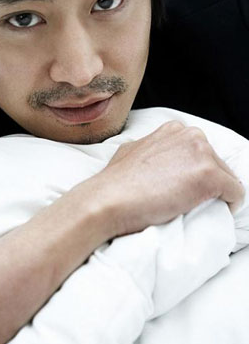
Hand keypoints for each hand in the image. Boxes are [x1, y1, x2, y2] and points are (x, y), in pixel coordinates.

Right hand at [86, 121, 244, 238]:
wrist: (108, 199)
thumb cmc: (114, 182)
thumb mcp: (131, 151)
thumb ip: (150, 150)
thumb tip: (153, 159)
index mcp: (174, 129)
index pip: (200, 152)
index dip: (194, 173)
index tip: (185, 188)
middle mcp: (191, 136)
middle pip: (216, 163)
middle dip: (207, 183)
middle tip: (188, 202)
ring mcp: (202, 154)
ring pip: (227, 178)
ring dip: (217, 194)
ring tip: (196, 209)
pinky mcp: (210, 176)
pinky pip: (236, 193)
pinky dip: (230, 205)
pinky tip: (215, 213)